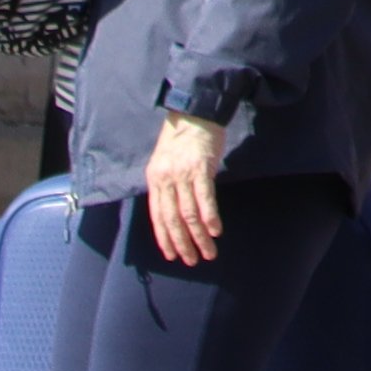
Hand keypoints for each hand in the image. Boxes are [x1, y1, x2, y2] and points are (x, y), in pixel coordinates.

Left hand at [143, 110, 226, 266]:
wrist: (196, 110)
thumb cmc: (183, 135)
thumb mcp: (165, 159)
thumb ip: (167, 182)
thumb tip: (173, 207)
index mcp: (154, 178)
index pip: (157, 216)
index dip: (165, 238)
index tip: (173, 255)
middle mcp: (165, 179)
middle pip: (172, 219)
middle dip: (181, 244)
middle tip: (191, 260)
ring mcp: (182, 174)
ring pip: (188, 214)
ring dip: (198, 237)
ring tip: (208, 252)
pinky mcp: (200, 168)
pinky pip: (204, 198)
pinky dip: (209, 217)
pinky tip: (215, 231)